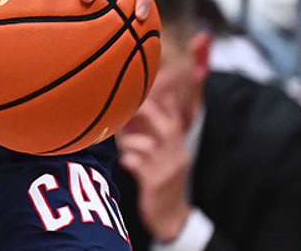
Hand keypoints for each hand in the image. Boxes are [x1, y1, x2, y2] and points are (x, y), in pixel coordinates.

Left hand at [115, 88, 194, 240]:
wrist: (170, 216)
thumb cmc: (160, 179)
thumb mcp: (166, 154)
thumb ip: (158, 130)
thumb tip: (154, 100)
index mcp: (177, 146)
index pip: (174, 118)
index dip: (163, 100)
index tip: (147, 85)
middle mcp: (177, 155)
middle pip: (167, 127)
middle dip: (147, 112)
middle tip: (127, 105)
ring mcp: (168, 170)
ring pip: (147, 145)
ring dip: (130, 141)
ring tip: (122, 145)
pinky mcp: (156, 184)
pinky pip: (137, 164)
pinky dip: (127, 159)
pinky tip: (125, 162)